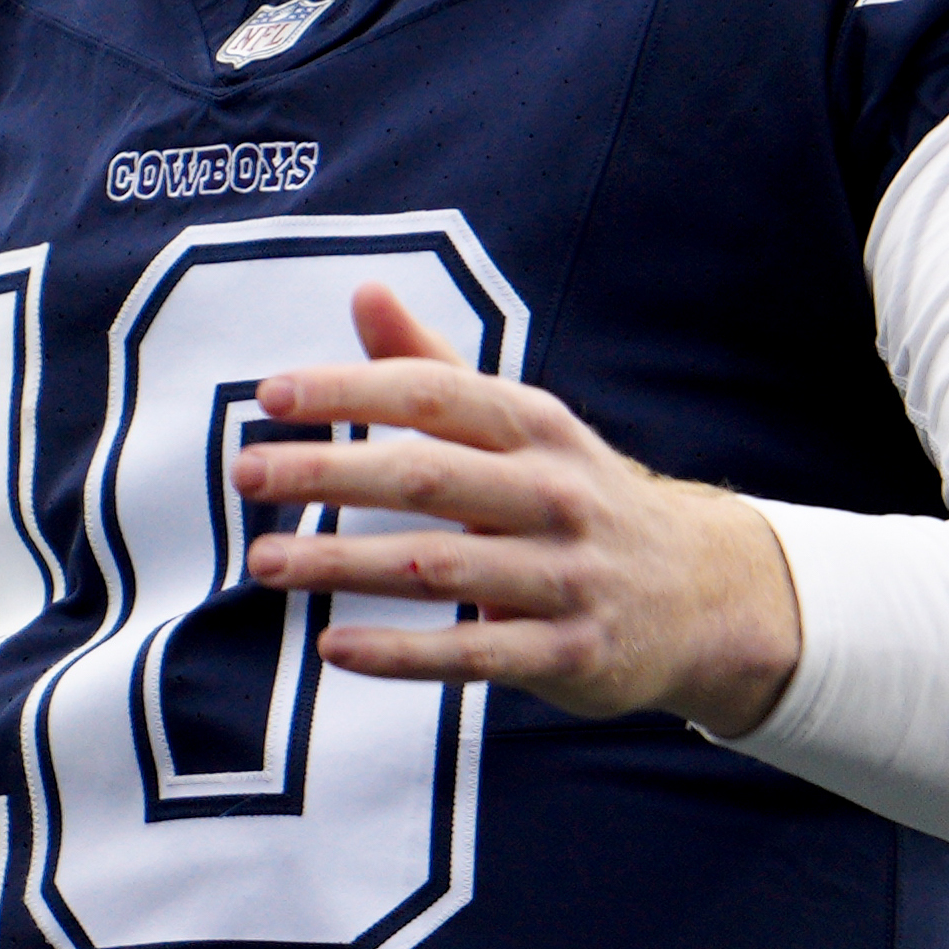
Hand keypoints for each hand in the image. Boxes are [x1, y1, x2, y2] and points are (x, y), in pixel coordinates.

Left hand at [233, 283, 803, 733]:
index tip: (269, 395)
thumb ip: (434, 366)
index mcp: (535, 426)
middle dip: (327, 473)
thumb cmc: (573, 496)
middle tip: (245, 476)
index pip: (432, 394)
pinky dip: (399, 652)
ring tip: (262, 564)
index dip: (350, 390)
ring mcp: (565, 576)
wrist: (702, 595)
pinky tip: (333, 645)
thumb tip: (363, 292)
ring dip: (342, 566)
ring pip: (436, 567)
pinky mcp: (567, 652)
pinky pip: (471, 655)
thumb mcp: (521, 425)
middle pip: (425, 476)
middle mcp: (554, 493)